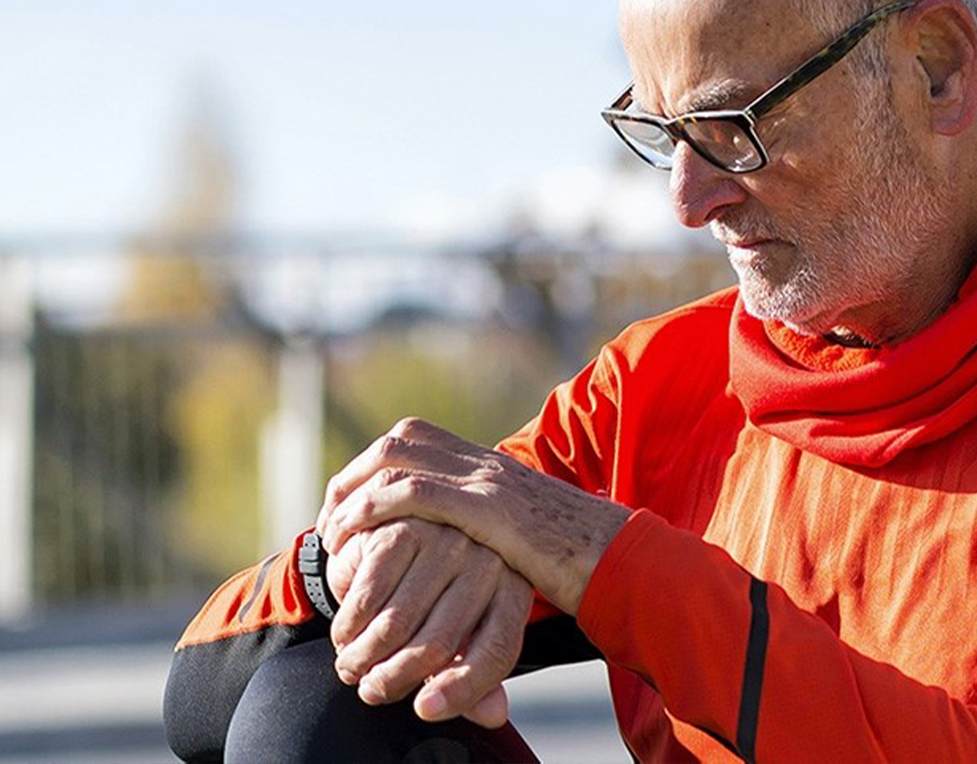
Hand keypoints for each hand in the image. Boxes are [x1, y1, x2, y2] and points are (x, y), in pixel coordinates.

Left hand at [319, 417, 630, 614]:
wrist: (622, 560)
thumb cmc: (579, 559)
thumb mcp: (526, 535)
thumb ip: (492, 528)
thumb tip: (463, 548)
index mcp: (491, 466)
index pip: (415, 441)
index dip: (371, 469)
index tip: (348, 510)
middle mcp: (486, 463)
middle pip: (398, 441)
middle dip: (353, 477)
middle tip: (331, 523)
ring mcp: (487, 481)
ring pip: (397, 458)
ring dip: (354, 493)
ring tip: (333, 534)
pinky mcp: (489, 509)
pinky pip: (416, 493)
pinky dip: (374, 510)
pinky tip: (355, 539)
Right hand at [324, 518, 532, 727]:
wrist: (400, 531)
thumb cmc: (436, 592)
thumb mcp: (461, 633)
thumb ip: (476, 677)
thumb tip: (493, 715)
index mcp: (512, 589)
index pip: (497, 649)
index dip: (463, 689)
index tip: (425, 710)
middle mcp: (487, 561)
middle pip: (440, 644)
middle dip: (394, 678)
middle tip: (371, 690)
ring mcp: (445, 541)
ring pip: (396, 625)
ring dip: (363, 658)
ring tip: (351, 666)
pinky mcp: (402, 530)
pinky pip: (367, 598)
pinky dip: (349, 626)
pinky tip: (345, 634)